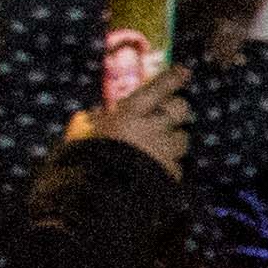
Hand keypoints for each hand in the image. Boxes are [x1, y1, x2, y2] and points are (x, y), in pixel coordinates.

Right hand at [70, 67, 188, 175]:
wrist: (102, 196)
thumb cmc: (86, 161)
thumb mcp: (83, 136)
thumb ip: (93, 123)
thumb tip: (96, 114)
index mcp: (129, 115)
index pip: (157, 89)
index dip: (172, 79)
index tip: (184, 71)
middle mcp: (153, 129)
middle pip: (180, 109)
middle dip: (178, 109)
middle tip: (170, 113)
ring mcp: (166, 151)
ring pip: (183, 138)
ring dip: (175, 139)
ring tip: (160, 145)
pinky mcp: (173, 172)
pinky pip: (177, 163)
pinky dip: (169, 164)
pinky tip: (156, 169)